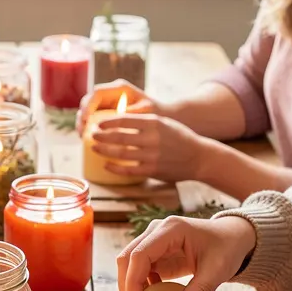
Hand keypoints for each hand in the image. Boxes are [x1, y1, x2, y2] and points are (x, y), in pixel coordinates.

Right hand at [77, 79, 154, 132]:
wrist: (163, 117)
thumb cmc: (157, 112)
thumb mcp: (146, 112)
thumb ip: (131, 113)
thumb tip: (114, 120)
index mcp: (119, 88)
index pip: (97, 92)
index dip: (88, 105)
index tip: (86, 119)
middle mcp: (111, 93)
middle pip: (88, 101)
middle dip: (82, 115)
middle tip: (81, 131)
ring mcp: (108, 103)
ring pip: (88, 110)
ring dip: (82, 123)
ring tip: (82, 136)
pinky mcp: (107, 113)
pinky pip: (93, 119)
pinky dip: (88, 127)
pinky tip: (87, 138)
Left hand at [91, 113, 206, 182]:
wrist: (199, 157)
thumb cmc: (179, 138)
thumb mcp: (164, 123)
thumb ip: (144, 121)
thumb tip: (119, 120)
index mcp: (155, 123)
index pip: (125, 120)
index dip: (108, 122)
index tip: (97, 123)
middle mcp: (152, 138)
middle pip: (120, 137)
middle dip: (102, 137)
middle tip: (92, 136)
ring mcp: (152, 156)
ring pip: (121, 154)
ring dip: (105, 151)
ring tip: (95, 148)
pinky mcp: (152, 170)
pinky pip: (128, 170)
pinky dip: (115, 167)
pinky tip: (106, 165)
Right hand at [117, 214, 256, 290]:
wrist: (231, 237)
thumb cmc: (226, 247)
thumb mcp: (218, 269)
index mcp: (171, 229)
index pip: (140, 254)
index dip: (132, 281)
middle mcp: (156, 231)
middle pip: (127, 258)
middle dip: (126, 288)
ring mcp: (153, 240)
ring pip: (128, 264)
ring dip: (129, 288)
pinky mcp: (155, 252)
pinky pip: (139, 269)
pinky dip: (138, 286)